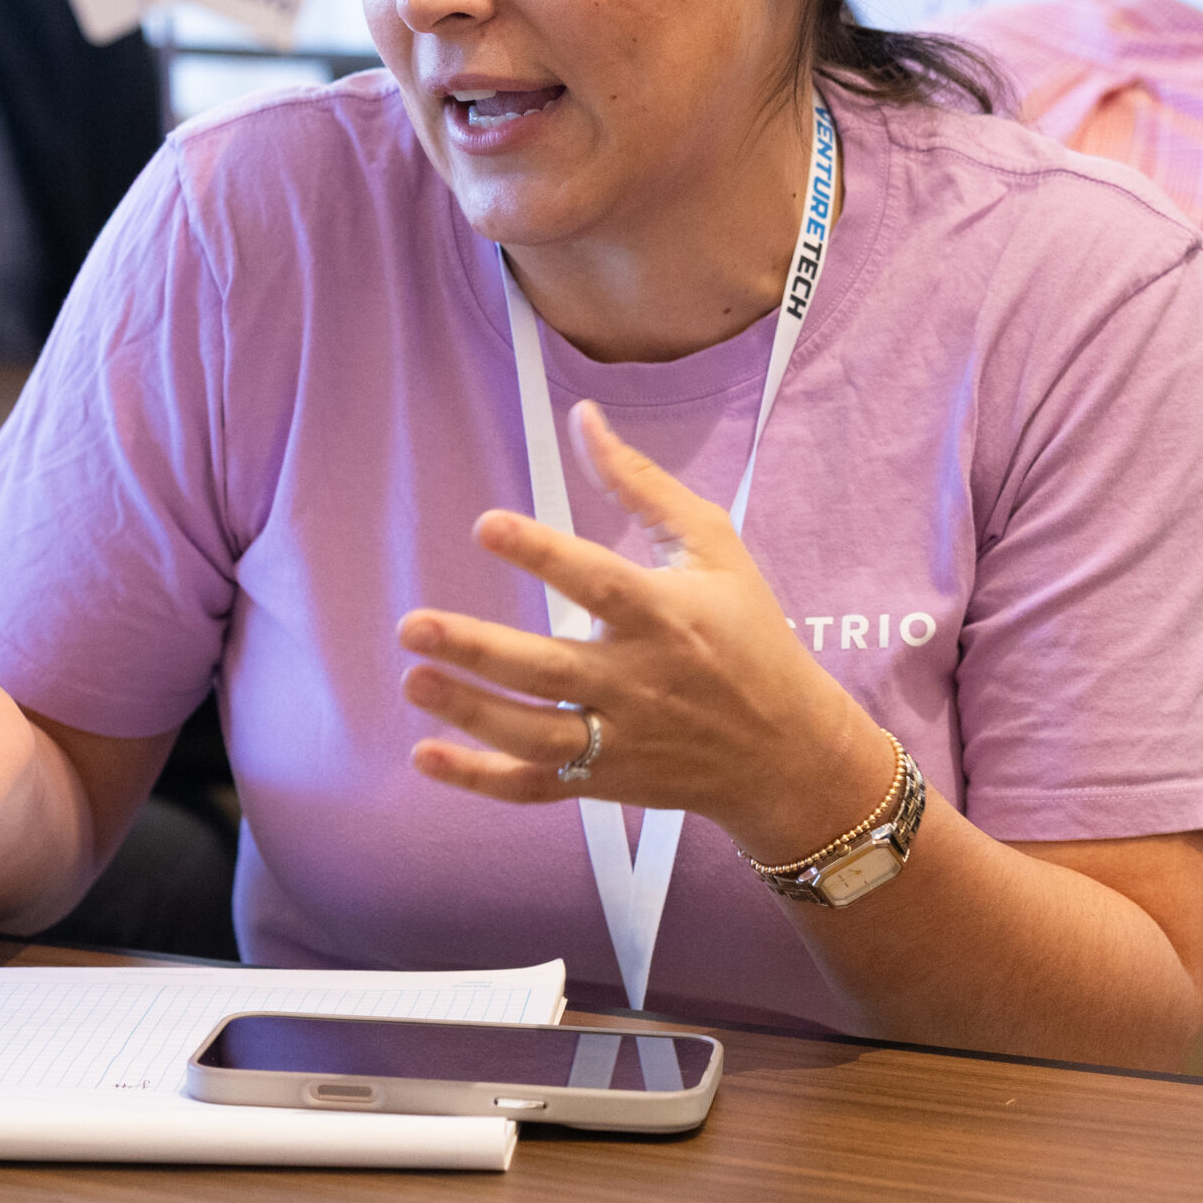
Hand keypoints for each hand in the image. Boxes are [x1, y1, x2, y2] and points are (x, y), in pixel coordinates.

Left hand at [395, 401, 887, 864]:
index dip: (543, 553)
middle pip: (550, 670)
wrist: (791, 753)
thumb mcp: (714, 547)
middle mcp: (640, 681)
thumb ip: (641, 484)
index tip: (484, 524)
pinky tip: (424, 755)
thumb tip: (581, 416)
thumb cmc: (750, 634)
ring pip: (536, 735)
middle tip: (411, 626)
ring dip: (470, 713)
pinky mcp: (607, 782)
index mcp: (667, 615)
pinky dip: (480, 780)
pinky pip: (535, 787)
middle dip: (477, 650)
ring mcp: (622, 740)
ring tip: (413, 680)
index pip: (599, 582)